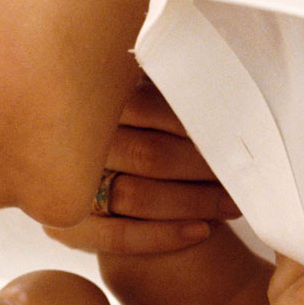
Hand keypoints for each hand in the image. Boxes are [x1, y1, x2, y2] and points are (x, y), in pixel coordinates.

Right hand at [44, 78, 240, 255]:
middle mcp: (68, 141)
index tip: (230, 130)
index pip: (148, 106)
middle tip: (241, 171)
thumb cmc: (129, 125)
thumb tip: (212, 67)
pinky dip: (164, 236)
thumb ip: (159, 84)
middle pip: (148, 154)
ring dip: (193, 201)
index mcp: (86, 97)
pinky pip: (118, 238)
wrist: (88, 180)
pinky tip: (202, 231)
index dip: (192, 123)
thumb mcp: (134, 90)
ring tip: (232, 202)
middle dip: (202, 166)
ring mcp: (62, 186)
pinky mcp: (64, 226)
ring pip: (137, 195)